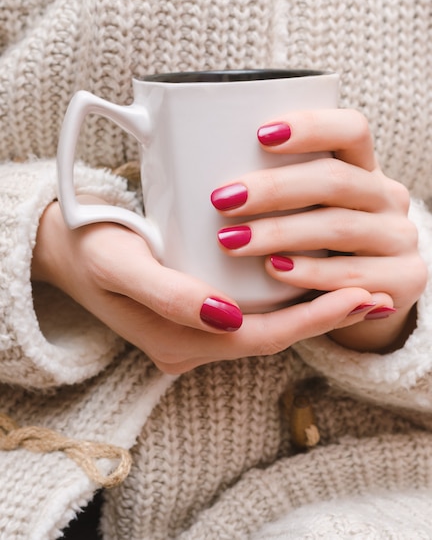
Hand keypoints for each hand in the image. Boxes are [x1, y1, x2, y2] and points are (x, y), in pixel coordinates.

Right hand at [32, 194, 373, 372]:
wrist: (63, 245)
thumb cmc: (91, 249)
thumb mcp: (123, 266)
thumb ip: (171, 296)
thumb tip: (227, 317)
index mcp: (177, 344)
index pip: (262, 339)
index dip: (315, 321)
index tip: (362, 295)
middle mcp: (191, 345)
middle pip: (272, 335)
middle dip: (326, 316)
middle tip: (376, 292)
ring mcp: (194, 330)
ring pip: (264, 324)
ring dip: (310, 306)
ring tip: (357, 285)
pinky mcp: (194, 310)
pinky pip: (249, 311)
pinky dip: (284, 297)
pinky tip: (308, 274)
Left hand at [210, 109, 427, 352]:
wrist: (369, 289)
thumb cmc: (319, 241)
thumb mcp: (308, 208)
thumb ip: (280, 187)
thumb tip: (203, 165)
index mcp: (365, 167)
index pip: (352, 129)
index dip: (310, 127)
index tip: (259, 135)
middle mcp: (388, 196)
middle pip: (336, 180)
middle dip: (275, 189)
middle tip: (223, 200)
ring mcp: (400, 237)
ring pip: (339, 227)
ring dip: (280, 233)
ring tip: (232, 241)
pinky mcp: (407, 278)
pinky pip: (353, 274)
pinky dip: (310, 273)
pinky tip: (274, 271)